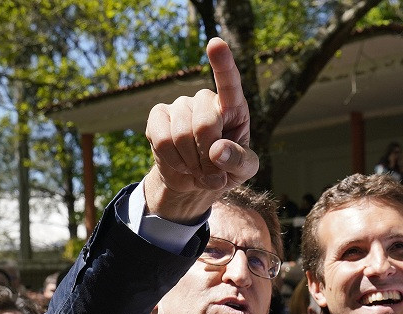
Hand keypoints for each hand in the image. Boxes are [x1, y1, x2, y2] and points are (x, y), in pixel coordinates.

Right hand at [143, 37, 258, 221]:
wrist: (196, 180)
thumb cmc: (225, 169)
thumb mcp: (244, 170)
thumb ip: (238, 160)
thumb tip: (217, 150)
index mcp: (233, 106)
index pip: (229, 82)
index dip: (222, 63)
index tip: (216, 44)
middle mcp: (206, 99)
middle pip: (205, 124)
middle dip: (208, 157)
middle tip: (213, 175)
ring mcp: (180, 104)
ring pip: (181, 135)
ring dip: (192, 164)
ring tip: (199, 171)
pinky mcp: (158, 116)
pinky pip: (162, 140)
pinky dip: (174, 161)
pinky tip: (181, 164)